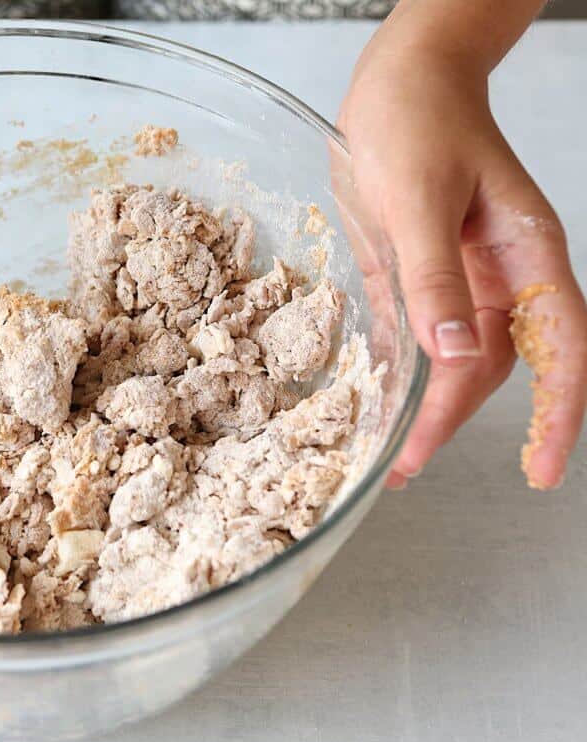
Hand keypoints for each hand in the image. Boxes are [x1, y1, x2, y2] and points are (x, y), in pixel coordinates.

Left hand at [339, 41, 586, 489]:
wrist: (398, 78)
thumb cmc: (418, 118)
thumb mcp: (418, 197)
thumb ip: (433, 274)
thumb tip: (452, 353)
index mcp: (524, 253)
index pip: (558, 347)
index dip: (557, 412)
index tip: (540, 469)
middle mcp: (499, 274)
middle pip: (492, 365)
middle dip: (456, 419)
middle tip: (406, 465)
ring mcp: (459, 276)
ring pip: (455, 358)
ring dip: (427, 405)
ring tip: (392, 452)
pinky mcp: (419, 273)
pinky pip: (417, 333)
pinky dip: (402, 370)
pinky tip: (379, 403)